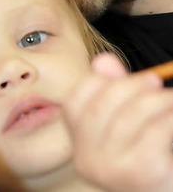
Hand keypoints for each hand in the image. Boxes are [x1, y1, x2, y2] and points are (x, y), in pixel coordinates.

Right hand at [63, 53, 172, 191]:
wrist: (164, 188)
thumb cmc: (147, 154)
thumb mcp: (126, 119)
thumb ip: (114, 89)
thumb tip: (103, 60)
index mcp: (79, 143)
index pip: (74, 102)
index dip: (97, 82)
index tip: (122, 76)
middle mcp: (87, 158)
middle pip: (101, 106)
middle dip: (131, 86)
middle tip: (154, 79)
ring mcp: (110, 169)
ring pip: (129, 118)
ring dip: (156, 100)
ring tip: (170, 97)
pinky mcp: (139, 174)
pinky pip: (153, 133)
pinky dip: (168, 118)